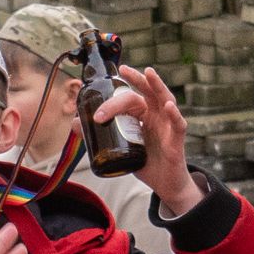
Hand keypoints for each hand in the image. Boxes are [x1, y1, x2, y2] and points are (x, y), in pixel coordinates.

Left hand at [102, 64, 198, 214]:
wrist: (164, 184)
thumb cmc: (146, 163)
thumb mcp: (121, 148)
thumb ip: (101, 136)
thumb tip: (74, 123)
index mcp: (143, 115)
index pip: (130, 98)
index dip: (113, 101)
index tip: (97, 111)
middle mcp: (156, 115)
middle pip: (147, 92)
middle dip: (136, 79)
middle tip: (123, 69)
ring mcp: (168, 125)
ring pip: (165, 99)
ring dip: (158, 85)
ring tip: (149, 73)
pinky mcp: (177, 140)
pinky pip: (178, 124)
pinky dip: (174, 115)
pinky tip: (168, 107)